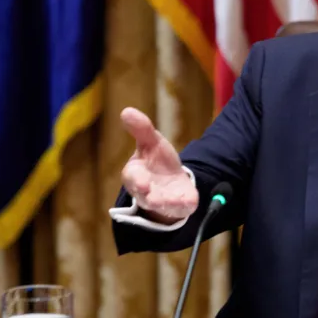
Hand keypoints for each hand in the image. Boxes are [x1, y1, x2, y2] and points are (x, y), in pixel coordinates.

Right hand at [120, 107, 198, 223]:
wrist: (171, 182)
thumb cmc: (156, 161)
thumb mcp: (151, 143)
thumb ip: (141, 129)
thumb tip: (126, 111)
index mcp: (135, 175)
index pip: (132, 178)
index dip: (137, 180)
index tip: (141, 183)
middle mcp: (146, 192)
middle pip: (145, 196)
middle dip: (148, 195)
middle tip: (149, 193)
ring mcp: (163, 201)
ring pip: (162, 205)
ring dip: (166, 203)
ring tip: (171, 200)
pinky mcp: (179, 205)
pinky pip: (181, 207)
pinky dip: (185, 205)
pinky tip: (191, 201)